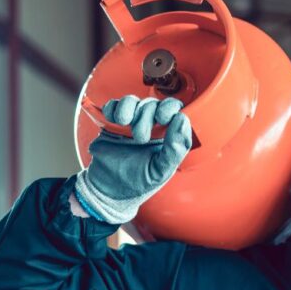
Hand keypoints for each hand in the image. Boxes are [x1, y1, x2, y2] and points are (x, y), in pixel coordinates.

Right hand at [75, 95, 191, 223]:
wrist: (108, 189)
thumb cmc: (138, 182)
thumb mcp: (161, 171)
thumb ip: (175, 149)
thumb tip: (182, 120)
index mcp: (168, 137)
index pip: (175, 111)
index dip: (170, 108)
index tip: (162, 118)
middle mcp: (152, 127)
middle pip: (154, 104)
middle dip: (147, 115)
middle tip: (140, 137)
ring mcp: (132, 123)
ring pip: (135, 101)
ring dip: (130, 108)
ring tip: (125, 124)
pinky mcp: (113, 122)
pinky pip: (115, 105)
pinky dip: (114, 108)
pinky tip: (114, 121)